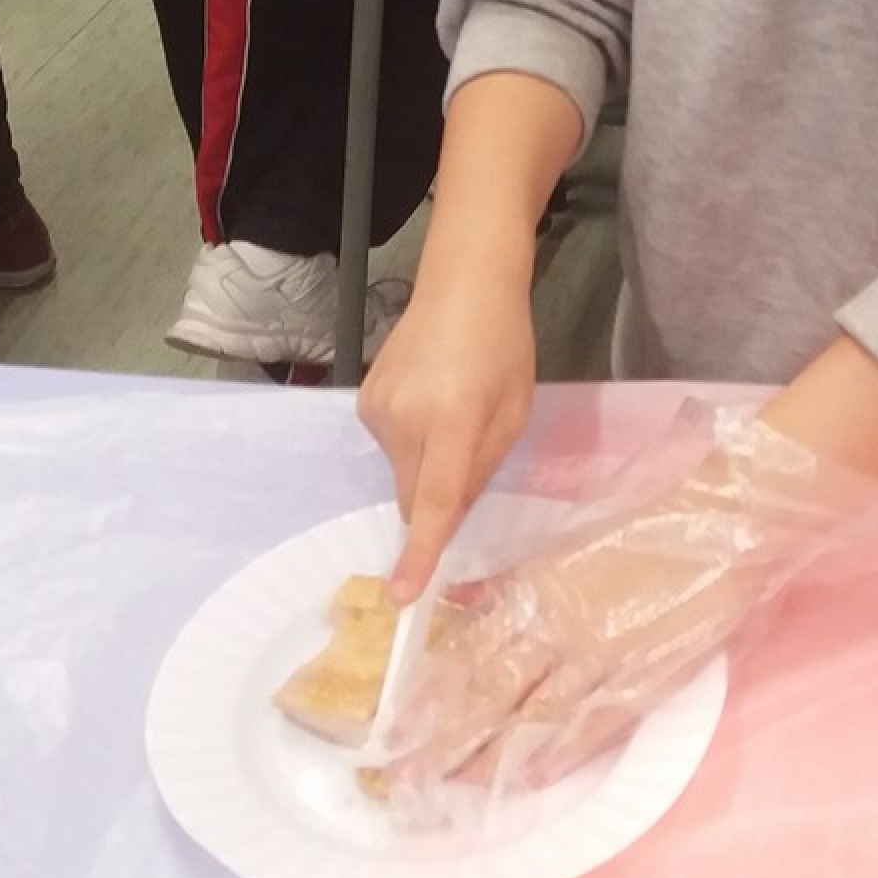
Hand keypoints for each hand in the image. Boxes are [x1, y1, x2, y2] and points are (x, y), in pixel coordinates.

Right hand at [358, 256, 538, 601]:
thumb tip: (446, 518)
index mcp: (452, 420)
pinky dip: (410, 439)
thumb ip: (480, 468)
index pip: (432, 500)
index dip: (419, 551)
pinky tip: (429, 397)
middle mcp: (404, 418)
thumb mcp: (513, 411)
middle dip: (436, 498)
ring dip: (425, 462)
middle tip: (468, 452)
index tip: (401, 595)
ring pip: (400, 472)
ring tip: (451, 406)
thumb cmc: (504, 345)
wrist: (464, 282)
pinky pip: (389, 445)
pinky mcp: (363, 400)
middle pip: (412, 495)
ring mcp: (376, 409)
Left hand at [377, 410, 859, 803]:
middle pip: (489, 690)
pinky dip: (559, 752)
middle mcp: (561, 623)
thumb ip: (512, 577)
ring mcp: (602, 654)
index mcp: (539, 585)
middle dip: (443, 737)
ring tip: (451, 786)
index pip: (472, 646)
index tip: (395, 723)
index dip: (431, 690)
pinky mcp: (643, 677)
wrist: (720, 523)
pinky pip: (592, 723)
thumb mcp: (567, 540)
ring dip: (489, 754)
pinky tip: (530, 777)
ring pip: (533, 715)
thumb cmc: (644, 524)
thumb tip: (456, 599)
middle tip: (402, 775)